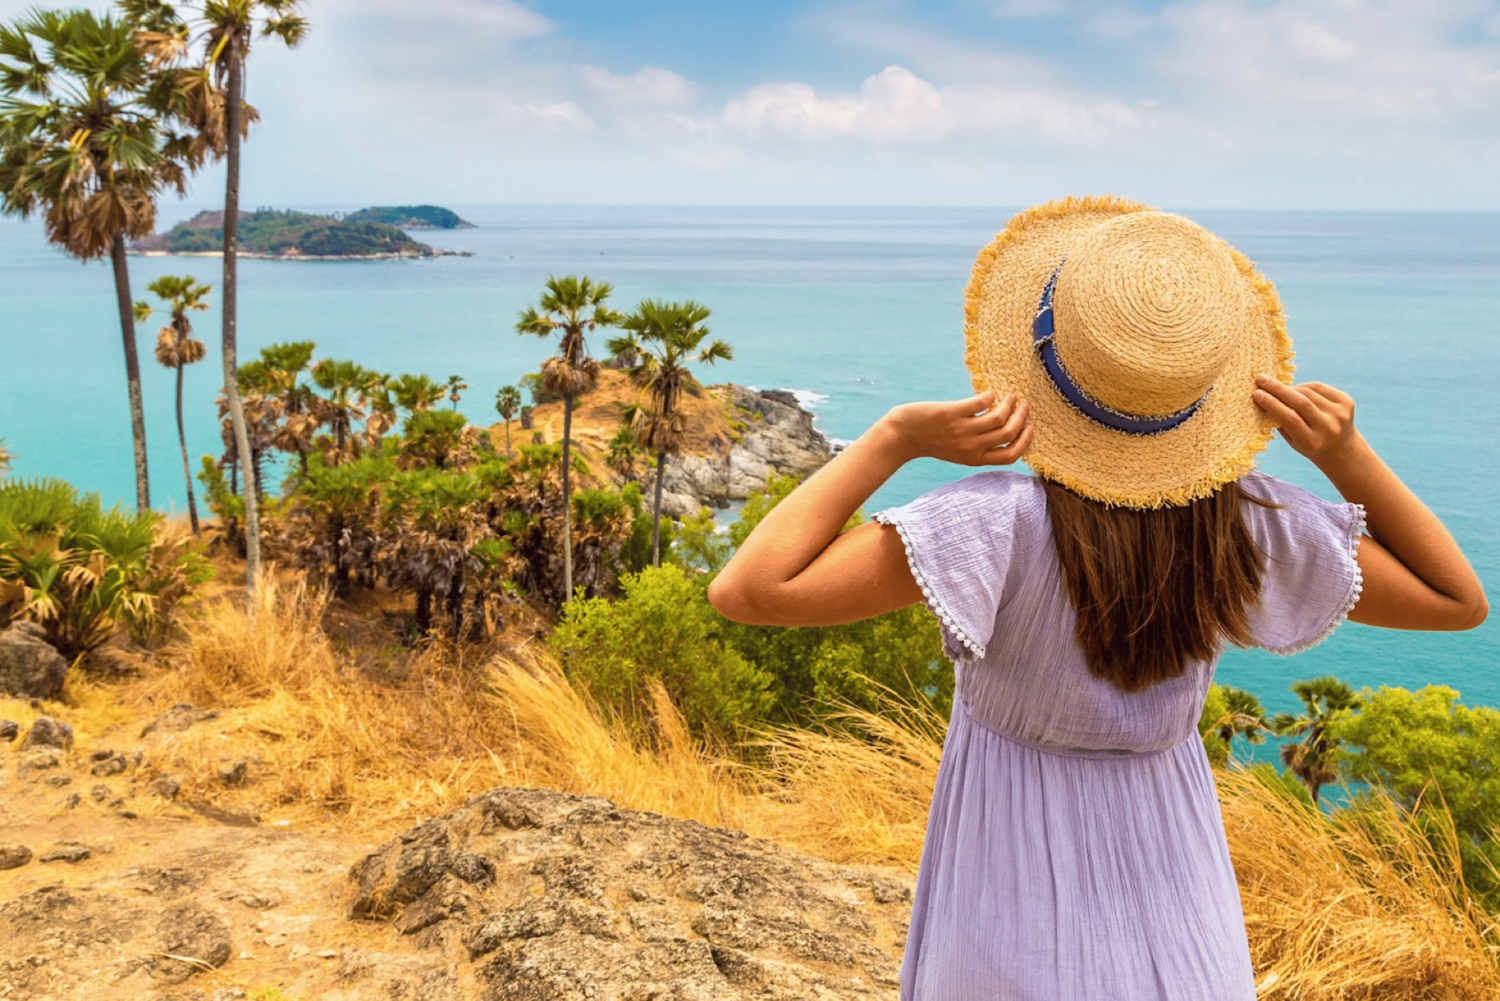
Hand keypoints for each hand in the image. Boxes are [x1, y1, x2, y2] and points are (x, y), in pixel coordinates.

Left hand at [884, 389, 1031, 466]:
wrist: (901, 436)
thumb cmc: (930, 441)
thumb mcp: (957, 452)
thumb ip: (978, 447)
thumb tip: (1003, 428)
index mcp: (974, 459)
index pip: (1010, 456)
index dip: (1025, 442)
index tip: (1030, 427)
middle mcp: (970, 448)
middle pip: (1009, 433)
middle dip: (1022, 417)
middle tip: (1024, 404)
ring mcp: (961, 430)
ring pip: (998, 417)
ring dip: (1010, 404)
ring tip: (1011, 395)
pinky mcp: (951, 414)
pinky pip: (980, 402)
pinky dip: (990, 395)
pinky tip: (989, 392)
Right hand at [1252, 376, 1358, 465]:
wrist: (1340, 448)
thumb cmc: (1308, 443)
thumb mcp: (1293, 439)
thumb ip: (1280, 421)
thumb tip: (1263, 396)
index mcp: (1312, 442)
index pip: (1289, 418)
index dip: (1272, 404)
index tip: (1257, 393)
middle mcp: (1329, 428)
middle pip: (1300, 402)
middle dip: (1277, 389)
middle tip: (1261, 379)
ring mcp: (1340, 414)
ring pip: (1308, 392)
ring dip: (1290, 388)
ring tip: (1278, 389)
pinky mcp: (1347, 402)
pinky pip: (1319, 387)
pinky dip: (1304, 386)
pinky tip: (1297, 390)